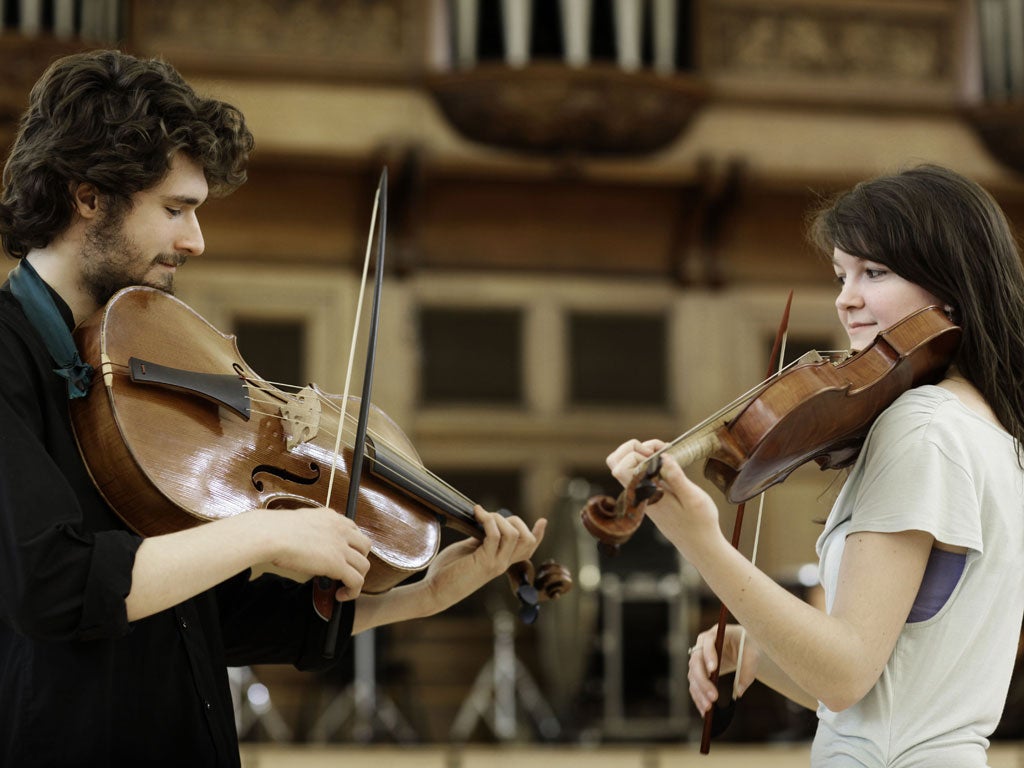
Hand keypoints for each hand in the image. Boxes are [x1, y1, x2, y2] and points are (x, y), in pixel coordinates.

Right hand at [260, 506, 372, 601]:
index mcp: (331, 517)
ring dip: (357, 578)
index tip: (344, 555)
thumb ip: (311, 531)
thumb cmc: (275, 529)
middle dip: (358, 559)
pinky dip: (352, 592)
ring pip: (364, 565)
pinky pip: (356, 581)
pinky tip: (341, 595)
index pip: (353, 529)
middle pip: (365, 546)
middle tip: (346, 570)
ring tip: (343, 586)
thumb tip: (310, 545)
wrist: (271, 534)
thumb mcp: (300, 522)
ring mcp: (341, 547)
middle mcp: (341, 529)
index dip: (351, 545)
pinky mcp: (337, 564)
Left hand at [422, 505, 546, 611]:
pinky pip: (495, 535)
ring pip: (513, 534)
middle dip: (514, 520)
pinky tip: (476, 515)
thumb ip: (483, 539)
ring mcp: (496, 564)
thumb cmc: (448, 571)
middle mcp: (503, 564)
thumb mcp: (470, 550)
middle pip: (527, 540)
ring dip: (498, 518)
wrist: (434, 591)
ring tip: (480, 514)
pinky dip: (487, 521)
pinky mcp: (484, 562)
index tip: (543, 521)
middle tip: (490, 515)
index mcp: (501, 561)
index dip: (538, 534)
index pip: (529, 549)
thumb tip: (488, 523)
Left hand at [608, 440, 720, 558]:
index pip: (621, 468)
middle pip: (615, 464)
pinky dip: (648, 461)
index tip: (658, 455)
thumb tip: (662, 457)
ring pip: (626, 466)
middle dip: (631, 448)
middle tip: (655, 451)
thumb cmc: (699, 523)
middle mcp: (639, 494)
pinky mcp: (647, 494)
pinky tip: (667, 462)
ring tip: (665, 452)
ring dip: (641, 453)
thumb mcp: (694, 498)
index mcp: (646, 495)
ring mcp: (641, 494)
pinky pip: (638, 472)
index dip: (635, 454)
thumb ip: (676, 478)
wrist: (698, 544)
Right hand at [688, 624, 759, 715]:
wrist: (742, 646)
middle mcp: (701, 646)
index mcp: (714, 635)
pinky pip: (695, 686)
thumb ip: (748, 670)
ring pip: (693, 677)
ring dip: (699, 693)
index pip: (707, 643)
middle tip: (714, 697)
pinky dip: (699, 698)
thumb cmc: (747, 646)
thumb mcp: (753, 654)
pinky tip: (704, 712)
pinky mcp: (699, 673)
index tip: (714, 669)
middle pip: (696, 663)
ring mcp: (698, 660)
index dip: (709, 655)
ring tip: (708, 709)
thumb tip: (739, 692)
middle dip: (704, 681)